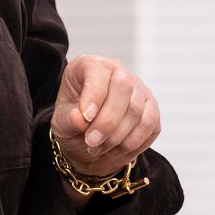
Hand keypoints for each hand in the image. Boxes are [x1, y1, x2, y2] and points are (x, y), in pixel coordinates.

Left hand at [51, 55, 161, 177]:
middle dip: (107, 120)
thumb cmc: (73, 124)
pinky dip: (131, 142)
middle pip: (123, 87)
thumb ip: (69, 119)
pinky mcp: (152, 109)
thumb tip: (80, 118)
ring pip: (136, 110)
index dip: (94, 94)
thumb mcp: (61, 123)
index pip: (99, 70)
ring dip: (116, 136)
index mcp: (90, 65)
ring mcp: (139, 89)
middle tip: (91, 141)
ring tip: (97, 148)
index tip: (85, 117)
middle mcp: (118, 72)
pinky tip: (115, 149)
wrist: (89, 142)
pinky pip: (149, 125)